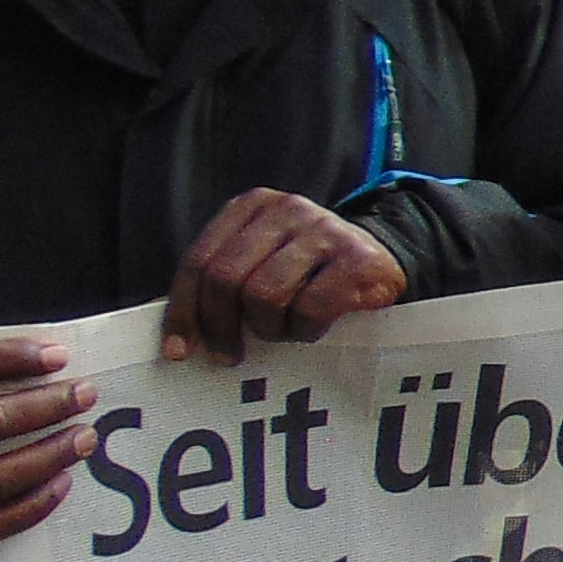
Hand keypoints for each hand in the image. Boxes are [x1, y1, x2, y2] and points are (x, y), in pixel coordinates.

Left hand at [162, 194, 407, 360]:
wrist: (384, 259)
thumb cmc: (310, 270)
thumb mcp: (262, 260)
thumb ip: (223, 281)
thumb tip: (179, 334)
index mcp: (252, 206)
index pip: (200, 259)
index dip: (184, 309)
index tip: (179, 350)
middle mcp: (285, 210)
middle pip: (226, 278)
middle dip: (221, 326)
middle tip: (228, 355)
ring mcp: (323, 230)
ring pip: (265, 296)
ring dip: (269, 328)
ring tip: (282, 331)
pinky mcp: (355, 259)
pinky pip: (309, 309)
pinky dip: (305, 330)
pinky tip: (312, 327)